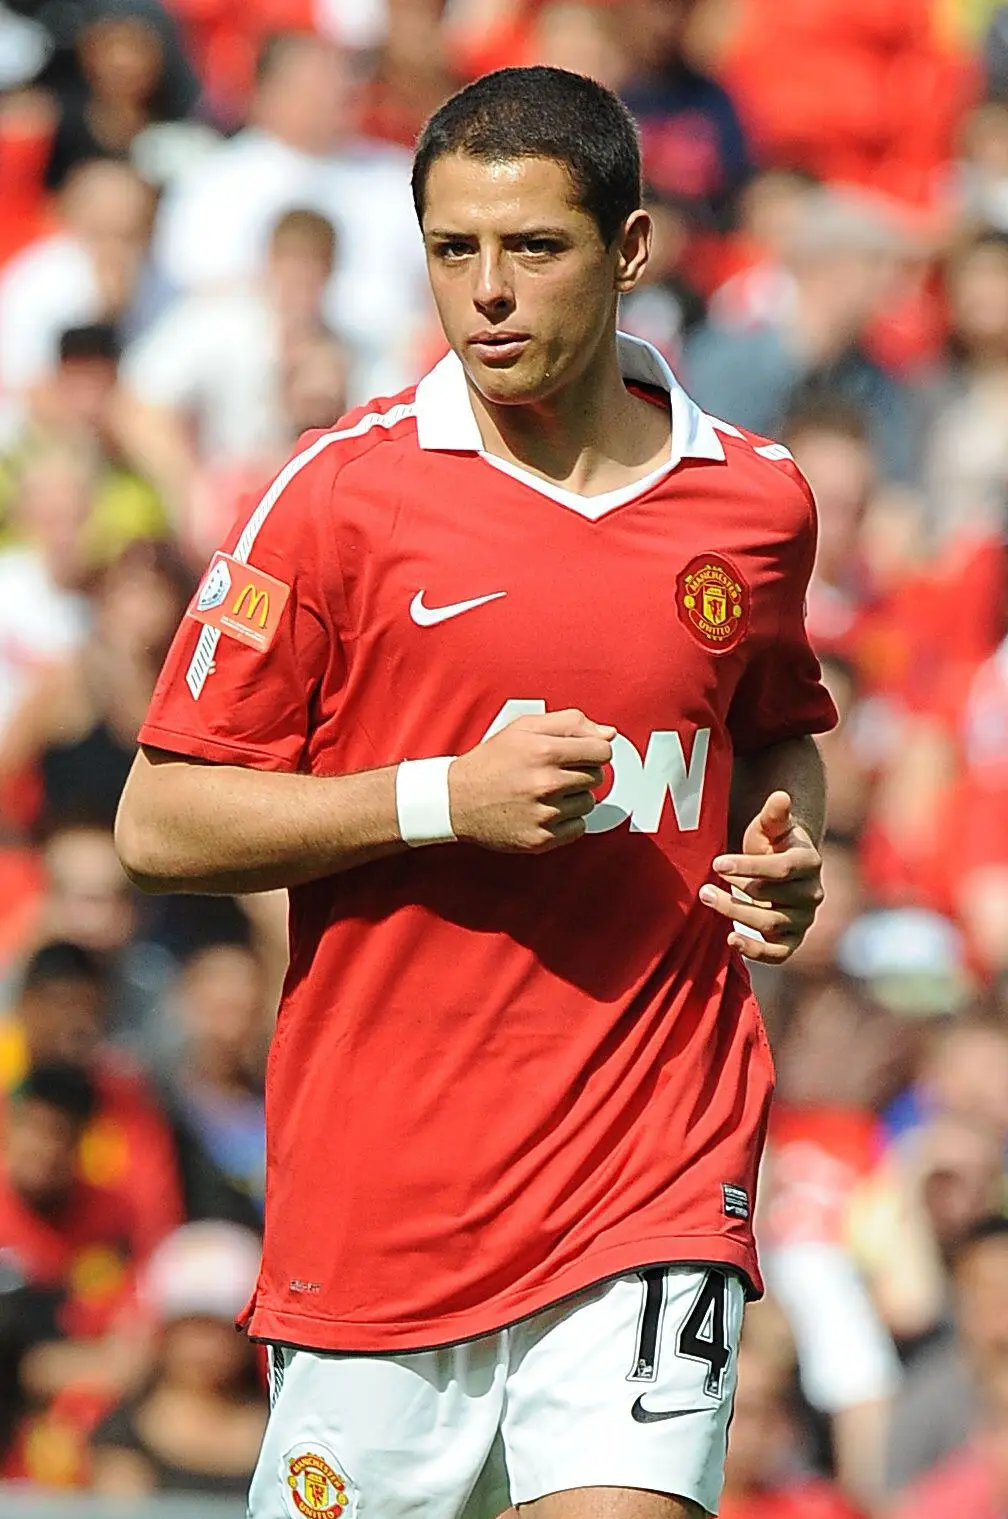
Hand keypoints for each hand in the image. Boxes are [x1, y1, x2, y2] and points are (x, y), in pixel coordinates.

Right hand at [449, 708, 614, 852]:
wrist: (456, 800)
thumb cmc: (492, 761)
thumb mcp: (524, 728)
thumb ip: (570, 724)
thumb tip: (609, 733)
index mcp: (544, 751)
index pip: (602, 751)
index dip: (593, 750)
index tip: (581, 753)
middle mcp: (546, 783)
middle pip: (597, 777)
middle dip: (581, 772)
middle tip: (555, 772)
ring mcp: (544, 814)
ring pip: (588, 803)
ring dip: (573, 797)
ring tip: (545, 792)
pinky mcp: (541, 839)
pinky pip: (578, 829)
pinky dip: (567, 821)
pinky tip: (544, 811)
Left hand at [699, 790, 822, 962]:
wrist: (780, 871)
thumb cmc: (772, 844)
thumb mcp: (771, 826)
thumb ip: (775, 814)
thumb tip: (781, 795)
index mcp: (809, 862)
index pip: (781, 869)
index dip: (748, 867)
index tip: (717, 864)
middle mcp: (812, 894)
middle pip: (771, 897)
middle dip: (734, 891)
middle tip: (703, 886)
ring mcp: (804, 919)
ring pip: (770, 924)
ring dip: (735, 913)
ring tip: (707, 898)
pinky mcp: (793, 941)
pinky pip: (779, 954)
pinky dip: (756, 951)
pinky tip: (730, 940)